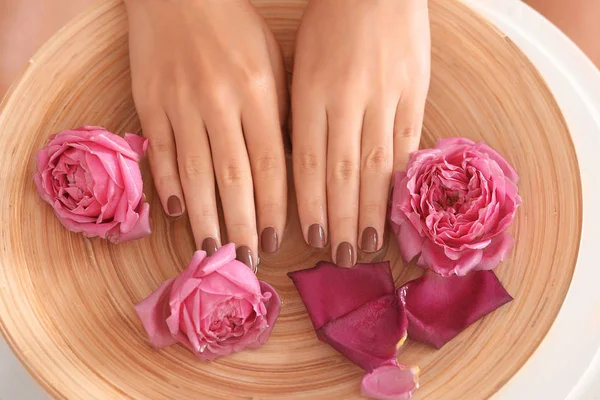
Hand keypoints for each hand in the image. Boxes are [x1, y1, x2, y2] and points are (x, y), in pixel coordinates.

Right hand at [125, 0, 287, 269]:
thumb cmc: (236, 28)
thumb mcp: (272, 62)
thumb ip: (279, 114)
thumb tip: (288, 169)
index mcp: (259, 92)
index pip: (271, 165)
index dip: (274, 209)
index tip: (278, 243)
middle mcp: (220, 102)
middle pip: (233, 178)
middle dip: (242, 225)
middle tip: (247, 261)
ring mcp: (181, 103)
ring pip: (193, 173)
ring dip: (204, 217)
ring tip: (211, 251)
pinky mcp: (149, 102)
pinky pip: (159, 151)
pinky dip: (165, 184)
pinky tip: (175, 213)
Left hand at [292, 0, 429, 265]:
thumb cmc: (328, 24)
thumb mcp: (298, 63)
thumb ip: (298, 114)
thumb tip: (297, 167)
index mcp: (310, 92)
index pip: (308, 163)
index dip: (310, 206)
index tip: (310, 240)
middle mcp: (347, 100)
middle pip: (342, 173)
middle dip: (340, 220)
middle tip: (342, 258)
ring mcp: (385, 97)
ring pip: (376, 166)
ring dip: (371, 211)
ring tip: (368, 246)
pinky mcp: (415, 93)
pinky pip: (407, 145)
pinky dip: (401, 181)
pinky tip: (397, 209)